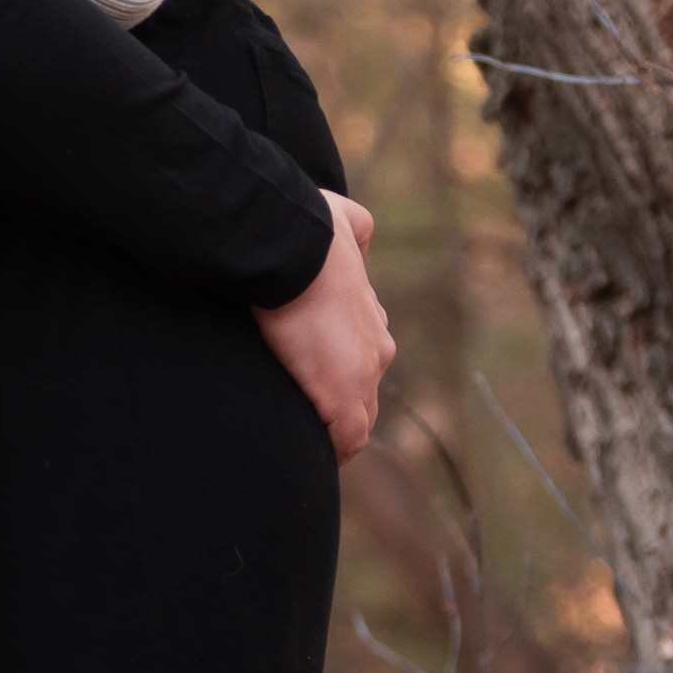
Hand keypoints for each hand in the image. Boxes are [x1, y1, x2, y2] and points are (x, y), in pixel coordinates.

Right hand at [256, 194, 395, 461]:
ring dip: (336, 430)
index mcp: (373, 320)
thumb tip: (355, 234)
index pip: (365, 360)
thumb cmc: (311, 231)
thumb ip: (357, 231)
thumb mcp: (347, 220)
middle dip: (343, 408)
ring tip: (308, 440)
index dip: (344, 374)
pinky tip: (310, 452)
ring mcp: (364, 376)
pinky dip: (333, 449)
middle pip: (367, 396)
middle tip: (310, 417)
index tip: (318, 380)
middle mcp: (378, 351)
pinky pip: (346, 440)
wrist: (294, 247)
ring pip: (360, 420)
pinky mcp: (343, 397)